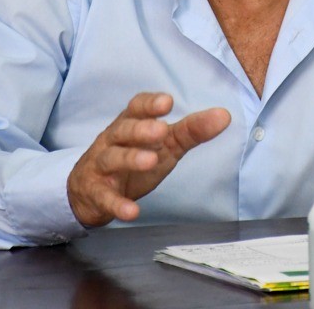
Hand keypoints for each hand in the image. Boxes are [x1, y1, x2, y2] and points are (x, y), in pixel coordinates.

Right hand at [67, 92, 229, 226]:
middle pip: (123, 130)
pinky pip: (105, 198)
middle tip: (161, 130)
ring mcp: (101, 167)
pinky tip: (132, 212)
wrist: (89, 192)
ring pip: (112, 158)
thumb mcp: (164, 145)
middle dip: (141, 129)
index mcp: (129, 124)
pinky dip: (117, 204)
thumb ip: (191, 130)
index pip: (135, 107)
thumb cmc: (133, 160)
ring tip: (150, 161)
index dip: (149, 104)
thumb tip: (224, 115)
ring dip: (130, 159)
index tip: (167, 102)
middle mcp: (112, 141)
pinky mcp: (96, 194)